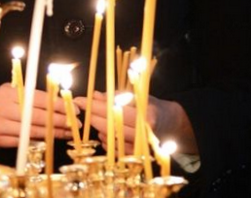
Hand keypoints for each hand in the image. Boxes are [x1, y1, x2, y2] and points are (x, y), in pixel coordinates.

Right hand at [0, 83, 71, 146]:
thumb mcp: (12, 90)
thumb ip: (31, 95)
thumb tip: (58, 101)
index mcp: (8, 92)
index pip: (39, 99)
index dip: (58, 105)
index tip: (74, 108)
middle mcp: (2, 108)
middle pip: (38, 117)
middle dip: (60, 120)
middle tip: (75, 123)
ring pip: (32, 131)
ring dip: (52, 133)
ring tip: (67, 132)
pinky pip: (23, 142)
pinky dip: (38, 141)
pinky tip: (49, 139)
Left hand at [75, 92, 197, 154]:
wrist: (171, 125)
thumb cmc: (152, 107)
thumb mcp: (138, 97)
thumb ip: (117, 96)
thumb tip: (94, 95)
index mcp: (144, 114)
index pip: (113, 110)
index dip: (94, 105)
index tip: (79, 100)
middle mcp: (143, 132)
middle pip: (110, 126)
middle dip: (93, 117)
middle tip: (82, 110)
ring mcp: (141, 146)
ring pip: (111, 139)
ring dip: (99, 130)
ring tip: (95, 120)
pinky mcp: (138, 155)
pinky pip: (116, 150)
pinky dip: (107, 142)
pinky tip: (104, 134)